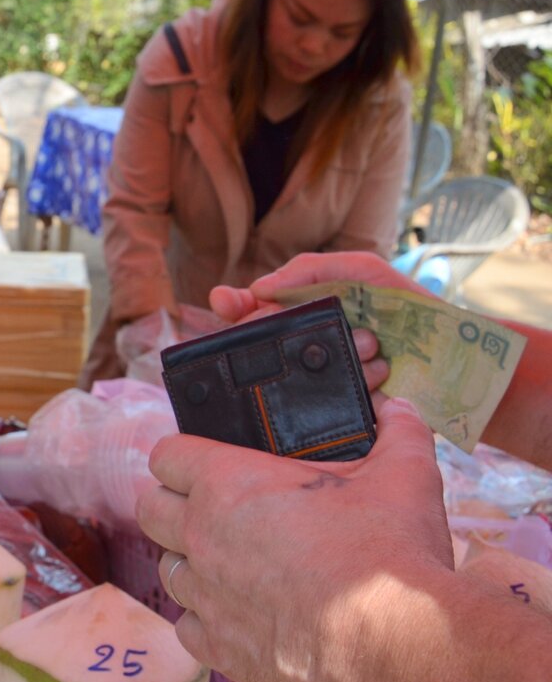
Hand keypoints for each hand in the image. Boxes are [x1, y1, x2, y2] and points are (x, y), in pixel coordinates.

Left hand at [135, 398, 452, 681]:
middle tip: (215, 512)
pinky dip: (209, 620)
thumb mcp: (403, 475)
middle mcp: (202, 536)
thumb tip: (398, 409)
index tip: (203, 464)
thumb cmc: (392, 555)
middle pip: (151, 510)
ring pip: (169, 570)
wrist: (404, 649)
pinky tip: (244, 614)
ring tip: (237, 565)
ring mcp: (207, 596)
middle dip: (174, 506)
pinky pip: (189, 626)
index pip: (167, 456)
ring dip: (193, 563)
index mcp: (228, 483)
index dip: (182, 456)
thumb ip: (396, 432)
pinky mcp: (221, 650)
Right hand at [209, 252, 418, 398]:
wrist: (456, 360)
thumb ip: (313, 269)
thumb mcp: (362, 272)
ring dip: (329, 356)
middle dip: (279, 330)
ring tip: (372, 345)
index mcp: (300, 313)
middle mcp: (299, 348)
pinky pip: (317, 404)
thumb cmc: (408, 309)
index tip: (225, 302)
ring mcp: (314, 382)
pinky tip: (380, 373)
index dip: (233, 305)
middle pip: (259, 341)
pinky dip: (351, 384)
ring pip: (287, 374)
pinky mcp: (334, 412)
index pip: (250, 310)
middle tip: (308, 326)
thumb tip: (259, 288)